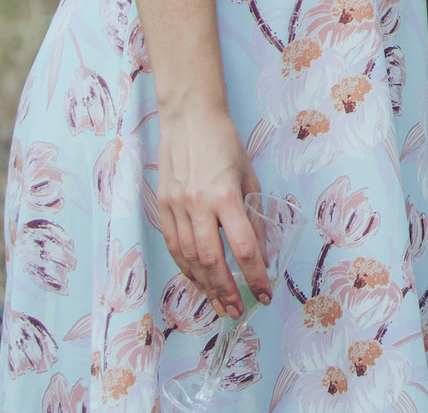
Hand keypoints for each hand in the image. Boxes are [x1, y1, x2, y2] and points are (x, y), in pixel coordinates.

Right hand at [153, 103, 267, 316]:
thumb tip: (259, 247)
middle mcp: (197, 204)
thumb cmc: (224, 143)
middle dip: (227, 290)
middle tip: (239, 310)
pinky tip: (198, 281)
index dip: (255, 274)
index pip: (243, 246)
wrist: (188, 118)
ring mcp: (175, 207)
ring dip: (205, 286)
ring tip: (220, 303)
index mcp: (225, 195)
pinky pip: (174, 246)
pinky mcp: (162, 207)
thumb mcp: (248, 174)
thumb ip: (252, 211)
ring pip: (189, 259)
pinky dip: (186, 268)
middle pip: (211, 261)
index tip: (265, 291)